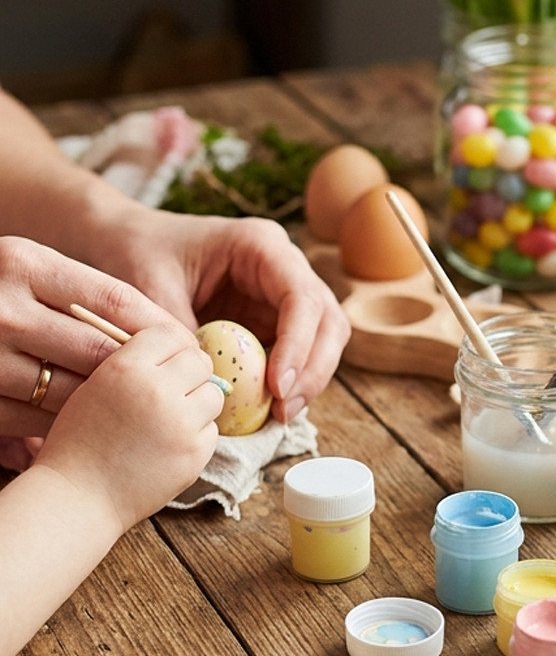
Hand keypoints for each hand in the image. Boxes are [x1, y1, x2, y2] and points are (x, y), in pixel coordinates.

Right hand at [0, 236, 181, 441]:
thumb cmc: (4, 294)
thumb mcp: (37, 274)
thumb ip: (91, 297)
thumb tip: (175, 338)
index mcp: (22, 263)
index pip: (115, 300)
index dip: (160, 328)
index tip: (190, 347)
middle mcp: (1, 308)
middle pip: (99, 352)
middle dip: (146, 372)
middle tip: (180, 386)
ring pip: (74, 391)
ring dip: (113, 404)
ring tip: (144, 409)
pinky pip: (36, 419)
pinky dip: (70, 423)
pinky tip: (93, 422)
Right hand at [33, 321, 223, 533]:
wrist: (77, 498)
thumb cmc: (80, 441)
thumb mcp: (94, 387)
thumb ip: (133, 363)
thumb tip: (178, 345)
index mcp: (125, 368)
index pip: (170, 335)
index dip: (170, 347)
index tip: (167, 359)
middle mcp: (157, 390)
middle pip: (199, 361)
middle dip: (189, 372)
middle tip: (174, 389)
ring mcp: (181, 423)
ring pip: (212, 393)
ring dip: (197, 402)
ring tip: (170, 418)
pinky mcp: (196, 452)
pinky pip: (212, 429)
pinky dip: (197, 434)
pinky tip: (168, 445)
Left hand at [86, 209, 349, 421]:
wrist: (126, 241)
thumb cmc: (138, 253)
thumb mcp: (152, 290)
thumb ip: (184, 335)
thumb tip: (216, 385)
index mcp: (261, 245)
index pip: (302, 297)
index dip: (298, 344)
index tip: (277, 386)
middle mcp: (284, 267)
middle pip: (328, 320)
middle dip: (313, 368)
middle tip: (285, 409)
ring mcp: (283, 294)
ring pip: (325, 339)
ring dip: (309, 379)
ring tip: (281, 414)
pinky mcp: (274, 319)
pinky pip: (300, 353)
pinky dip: (292, 381)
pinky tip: (271, 407)